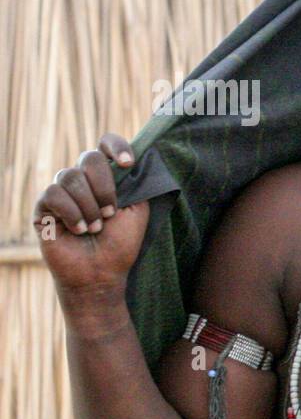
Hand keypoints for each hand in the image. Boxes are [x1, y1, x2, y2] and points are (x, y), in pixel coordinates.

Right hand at [32, 134, 149, 295]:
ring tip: (95, 228)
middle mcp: (82, 181)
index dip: (116, 146)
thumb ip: (136, 182)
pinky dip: (71, 213)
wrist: (100, 273)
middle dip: (104, 187)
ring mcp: (62, 192)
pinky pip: (54, 193)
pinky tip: (78, 230)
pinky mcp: (43, 206)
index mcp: (106, 178)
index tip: (127, 163)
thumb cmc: (120, 244)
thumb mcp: (137, 210)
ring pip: (70, 176)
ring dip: (89, 206)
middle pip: (89, 158)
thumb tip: (140, 156)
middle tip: (111, 213)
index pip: (105, 144)